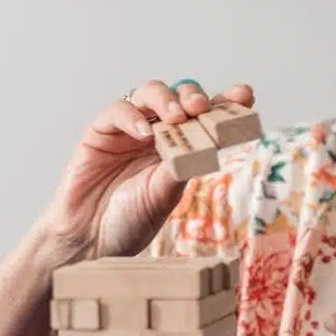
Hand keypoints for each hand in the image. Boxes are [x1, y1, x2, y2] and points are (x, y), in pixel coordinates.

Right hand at [35, 80, 254, 263]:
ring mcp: (129, 129)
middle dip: (194, 96)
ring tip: (177, 116)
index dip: (225, 102)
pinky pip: (117, 111)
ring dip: (166, 100)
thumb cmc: (130, 221)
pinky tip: (145, 132)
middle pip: (179, 97)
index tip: (245, 96)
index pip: (206, 116)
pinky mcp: (100, 132)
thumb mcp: (164, 197)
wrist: (90, 241)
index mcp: (181, 147)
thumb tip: (207, 145)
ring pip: (149, 94)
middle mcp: (157, 132)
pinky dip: (132, 116)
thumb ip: (180, 168)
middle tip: (202, 108)